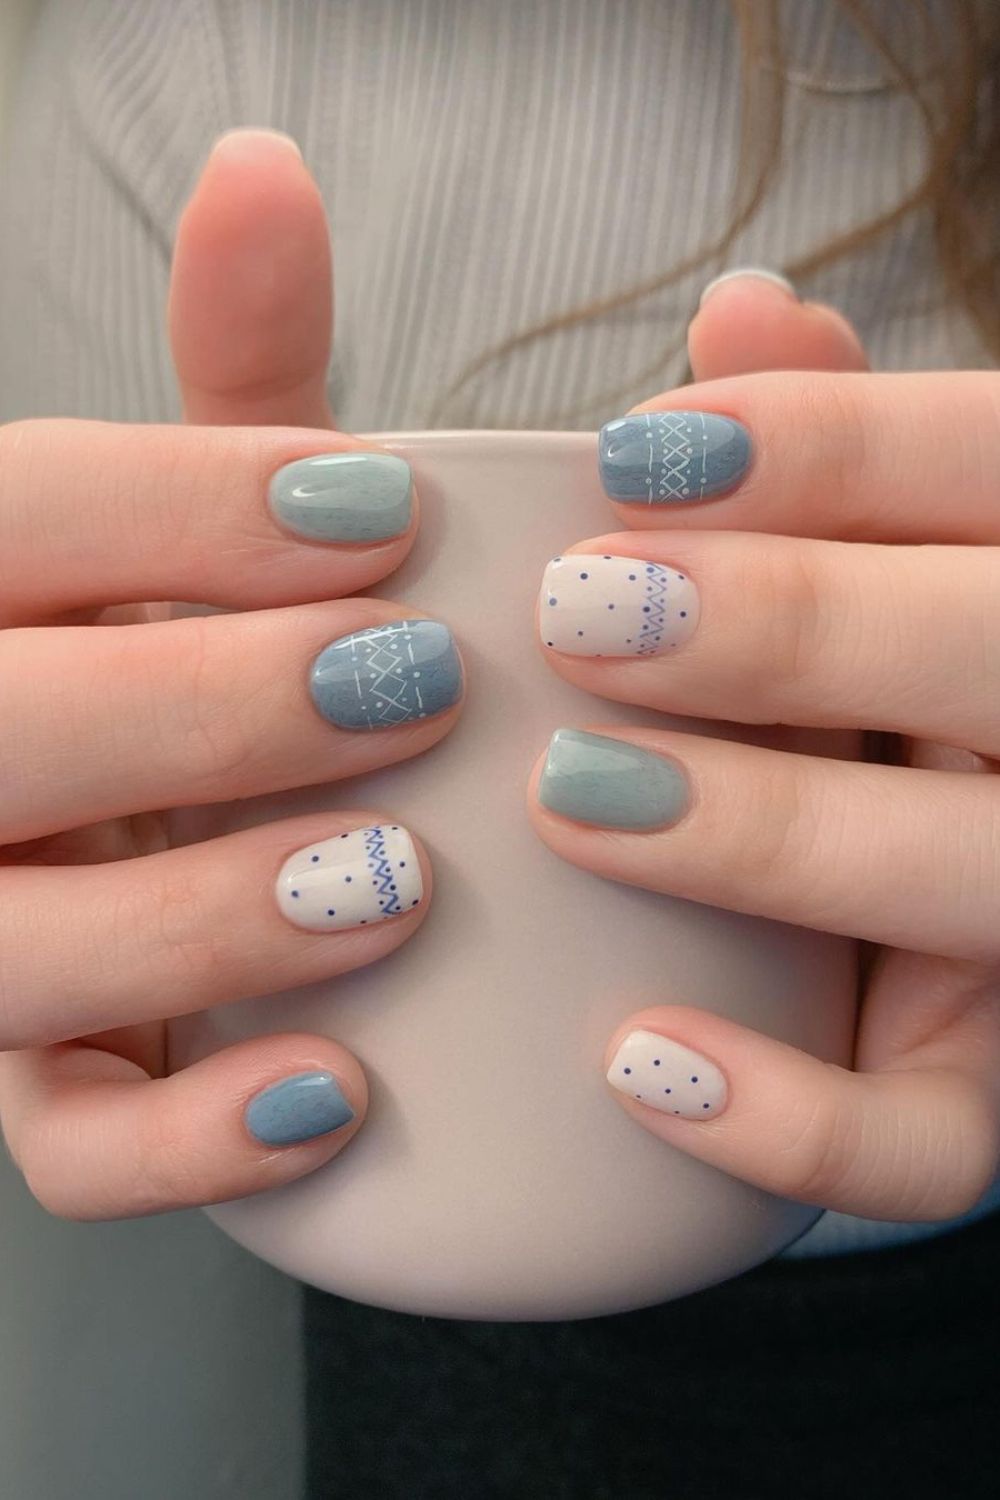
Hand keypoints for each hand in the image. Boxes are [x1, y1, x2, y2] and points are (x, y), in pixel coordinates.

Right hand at [0, 131, 460, 1218]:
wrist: (186, 827)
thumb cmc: (212, 649)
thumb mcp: (220, 521)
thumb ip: (237, 378)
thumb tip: (262, 176)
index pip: (16, 524)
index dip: (183, 509)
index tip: (383, 507)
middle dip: (205, 703)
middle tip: (410, 677)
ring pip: (7, 957)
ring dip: (196, 920)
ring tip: (392, 885)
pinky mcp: (47, 1086)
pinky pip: (62, 1151)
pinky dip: (187, 1138)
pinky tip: (332, 1094)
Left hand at [530, 272, 998, 1222]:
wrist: (939, 860)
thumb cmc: (888, 673)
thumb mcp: (884, 555)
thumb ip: (838, 442)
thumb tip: (748, 308)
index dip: (833, 446)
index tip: (633, 455)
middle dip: (796, 628)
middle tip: (588, 615)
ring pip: (975, 884)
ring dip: (773, 833)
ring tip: (577, 794)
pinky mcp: (995, 1084)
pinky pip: (936, 1144)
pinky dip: (796, 1124)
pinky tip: (634, 1057)